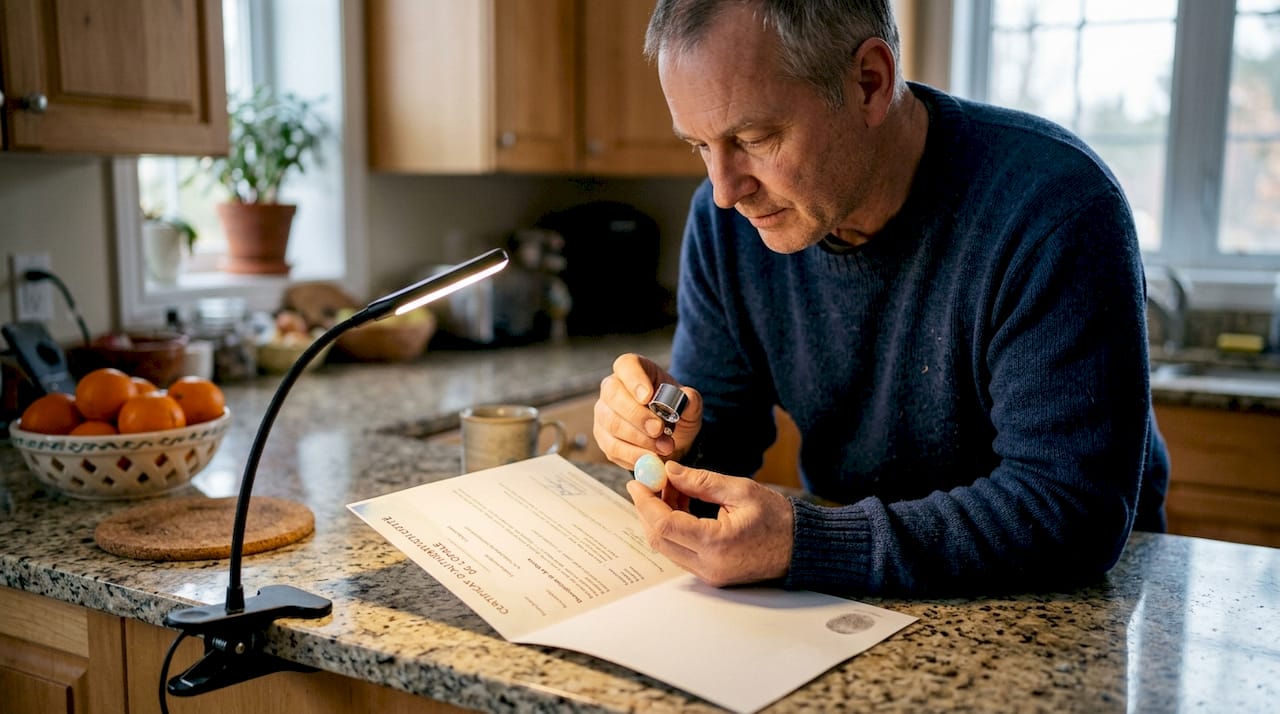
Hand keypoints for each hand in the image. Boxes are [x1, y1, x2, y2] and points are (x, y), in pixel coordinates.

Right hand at [594, 353, 701, 468]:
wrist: (669, 436)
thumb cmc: (675, 412)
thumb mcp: (689, 405)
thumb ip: (691, 400)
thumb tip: (687, 398)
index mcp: (633, 369)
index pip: (626, 365)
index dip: (634, 380)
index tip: (648, 397)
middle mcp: (612, 387)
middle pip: (613, 395)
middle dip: (637, 415)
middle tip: (658, 429)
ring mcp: (604, 412)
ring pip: (612, 423)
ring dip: (639, 439)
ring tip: (663, 447)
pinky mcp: (603, 437)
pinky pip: (612, 447)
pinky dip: (633, 455)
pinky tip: (651, 458)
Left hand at [626, 461, 792, 586]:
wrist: (801, 548)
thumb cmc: (778, 519)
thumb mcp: (741, 490)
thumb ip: (701, 481)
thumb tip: (670, 472)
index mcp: (716, 544)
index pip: (664, 524)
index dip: (645, 502)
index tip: (637, 481)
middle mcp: (708, 565)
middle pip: (659, 539)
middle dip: (648, 508)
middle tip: (651, 482)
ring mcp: (709, 575)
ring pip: (667, 547)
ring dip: (660, 518)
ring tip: (672, 489)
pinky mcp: (711, 575)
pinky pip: (680, 552)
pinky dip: (673, 529)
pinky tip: (682, 506)